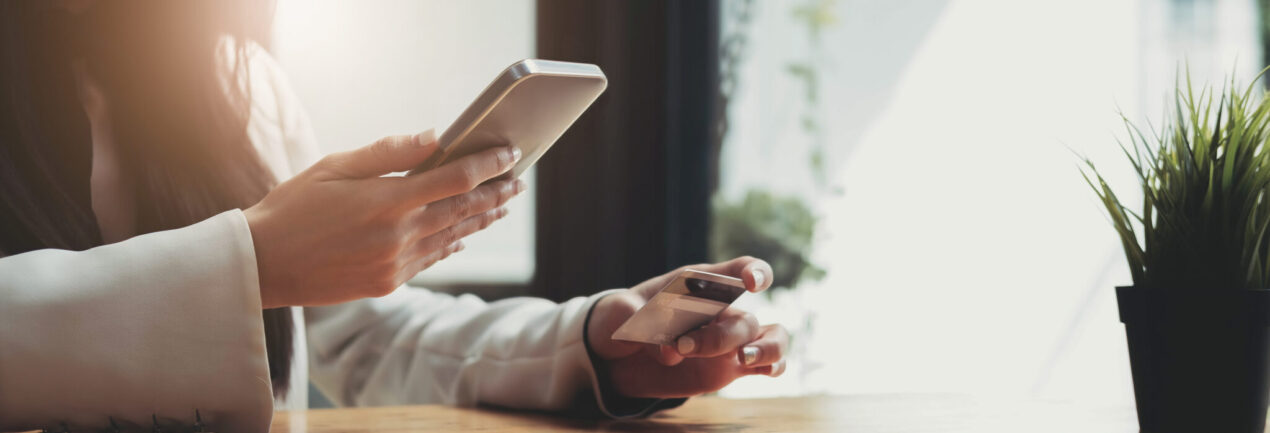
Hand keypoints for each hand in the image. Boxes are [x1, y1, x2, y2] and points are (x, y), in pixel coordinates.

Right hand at [245, 130, 524, 307]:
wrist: (262, 264)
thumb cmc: (293, 206)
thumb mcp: (336, 166)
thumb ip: (389, 152)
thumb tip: (436, 137)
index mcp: (387, 200)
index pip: (456, 178)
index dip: (489, 164)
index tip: (510, 153)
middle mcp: (398, 235)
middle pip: (463, 210)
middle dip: (495, 193)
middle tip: (517, 181)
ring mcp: (395, 264)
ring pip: (453, 237)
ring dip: (480, 220)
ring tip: (501, 206)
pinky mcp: (388, 283)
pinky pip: (431, 260)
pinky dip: (451, 243)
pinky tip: (463, 234)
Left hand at [586, 257, 789, 398]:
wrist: (615, 352)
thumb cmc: (619, 319)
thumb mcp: (617, 313)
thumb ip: (641, 323)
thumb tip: (671, 349)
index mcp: (697, 284)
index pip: (735, 270)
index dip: (752, 271)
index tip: (753, 284)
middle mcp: (720, 310)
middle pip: (742, 318)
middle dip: (717, 337)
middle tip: (682, 346)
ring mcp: (727, 339)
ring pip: (768, 337)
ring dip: (766, 348)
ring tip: (744, 359)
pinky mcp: (727, 365)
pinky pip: (765, 363)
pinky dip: (773, 365)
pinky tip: (763, 371)